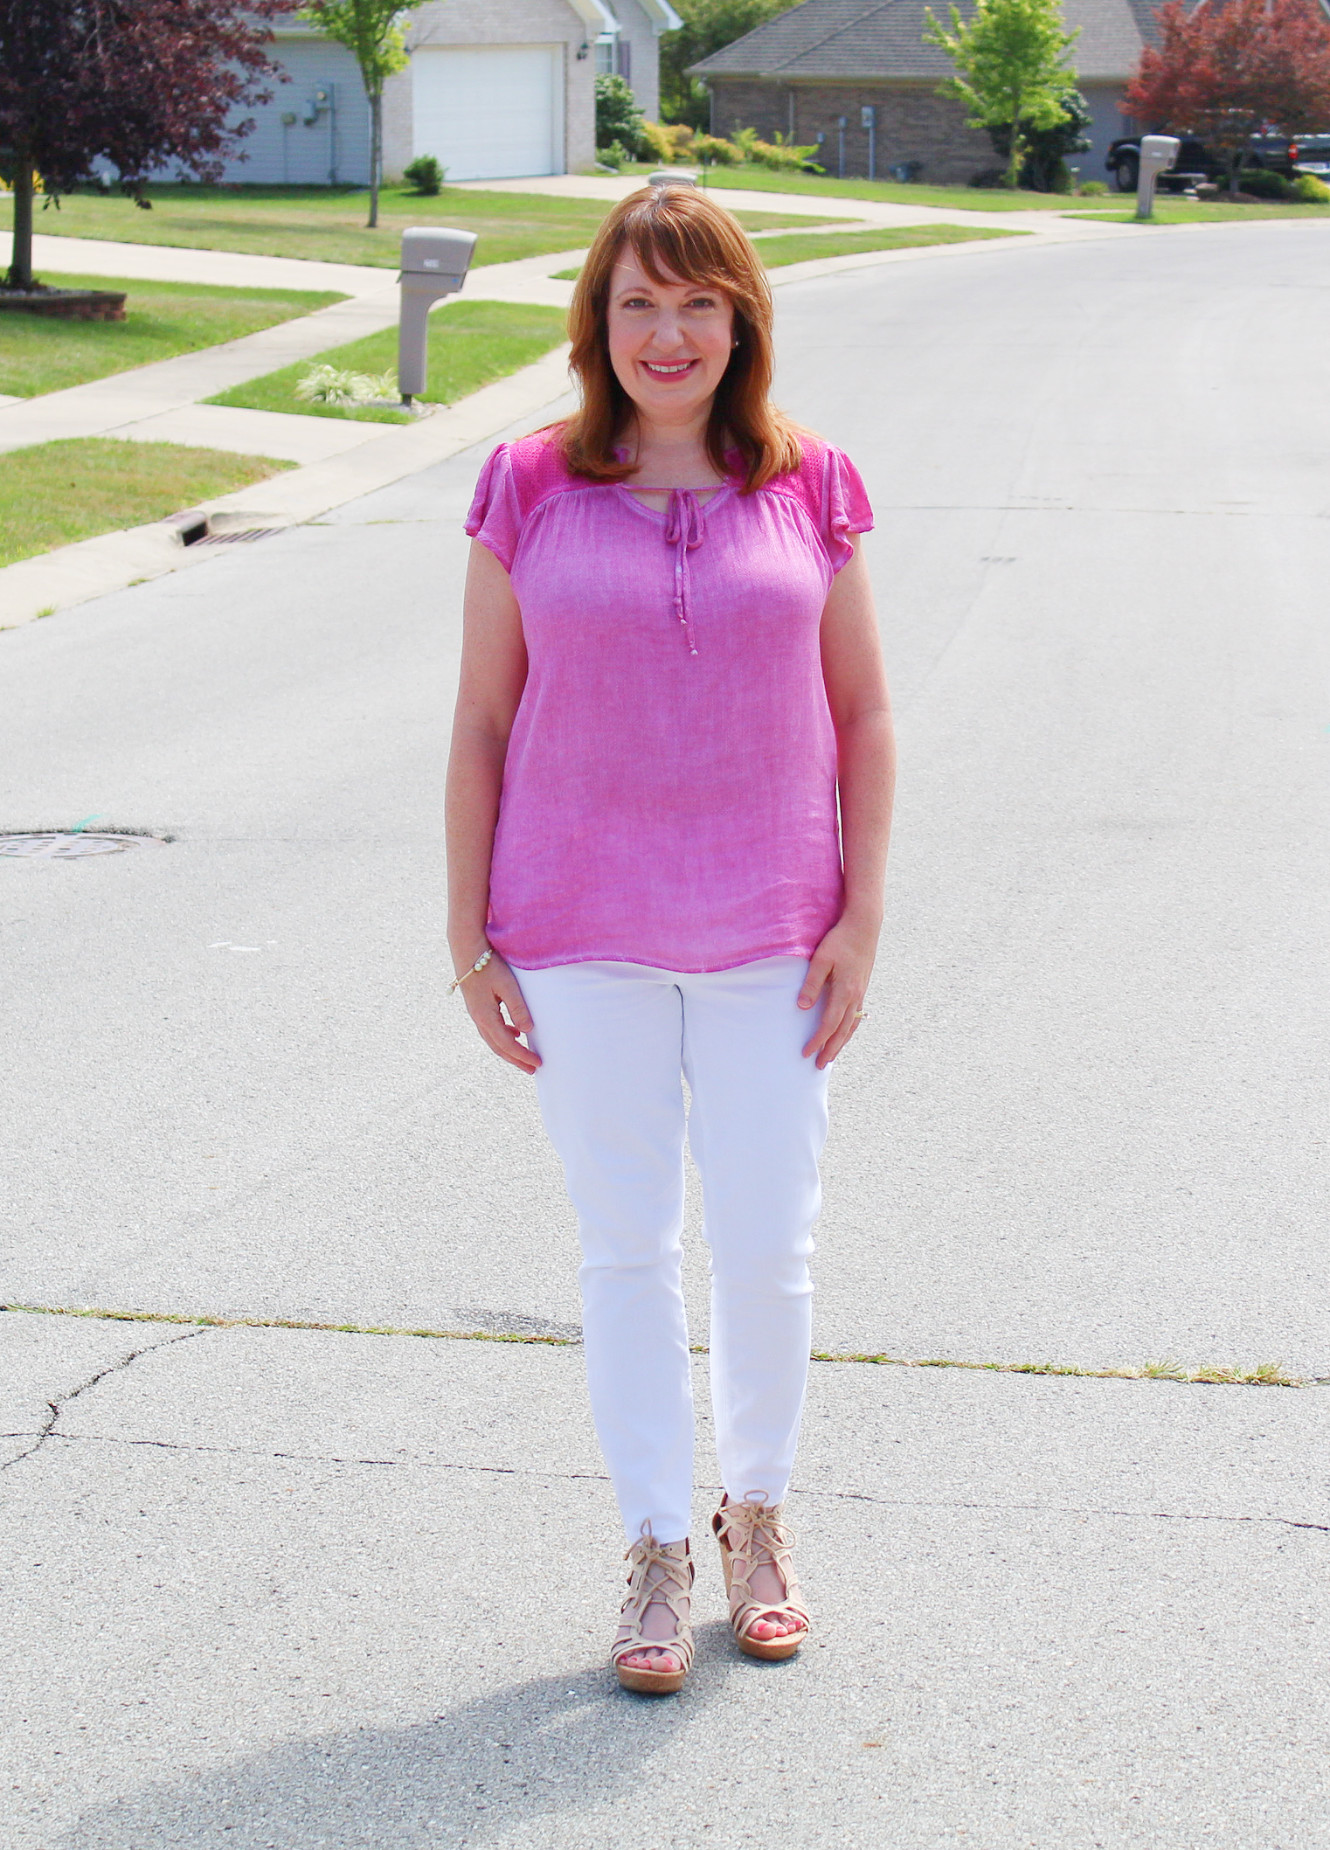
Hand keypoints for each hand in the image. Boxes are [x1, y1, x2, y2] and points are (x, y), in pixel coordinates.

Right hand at [455, 949, 540, 1073]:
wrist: (467, 950)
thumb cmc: (489, 966)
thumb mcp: (507, 986)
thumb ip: (518, 1008)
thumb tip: (527, 1031)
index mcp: (486, 1017)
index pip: (507, 1044)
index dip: (522, 1056)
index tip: (537, 1064)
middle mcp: (478, 1019)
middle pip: (498, 1047)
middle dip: (516, 1060)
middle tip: (532, 1070)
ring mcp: (476, 1014)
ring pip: (493, 1040)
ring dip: (509, 1050)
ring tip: (524, 1057)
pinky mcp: (477, 1007)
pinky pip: (490, 1029)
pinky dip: (503, 1036)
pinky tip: (514, 1033)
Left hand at [797, 914, 877, 1067]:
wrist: (864, 926)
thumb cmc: (840, 940)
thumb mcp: (820, 960)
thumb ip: (811, 984)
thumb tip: (802, 1008)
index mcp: (845, 991)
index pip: (829, 1024)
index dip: (817, 1040)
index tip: (806, 1053)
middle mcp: (855, 996)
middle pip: (843, 1031)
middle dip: (831, 1049)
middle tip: (820, 1065)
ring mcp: (861, 993)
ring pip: (852, 1025)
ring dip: (841, 1042)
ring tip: (832, 1055)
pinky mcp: (862, 987)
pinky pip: (857, 1016)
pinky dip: (850, 1029)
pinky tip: (845, 1032)